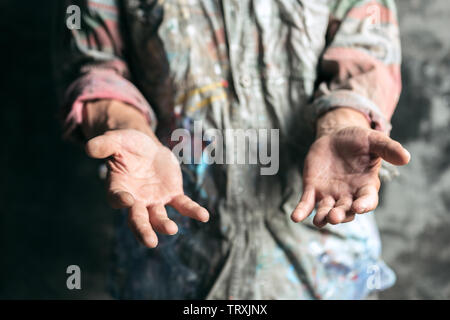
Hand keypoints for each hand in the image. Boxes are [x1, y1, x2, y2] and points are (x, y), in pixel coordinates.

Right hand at [82, 101, 208, 247]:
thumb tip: (88, 147)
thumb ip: (104, 145)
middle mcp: (136, 199)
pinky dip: (192, 211)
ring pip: (159, 217)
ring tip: (172, 230)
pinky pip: (183, 205)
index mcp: (118, 188)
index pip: (117, 198)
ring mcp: (155, 200)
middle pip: (138, 219)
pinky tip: (204, 216)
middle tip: (150, 242)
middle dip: (143, 230)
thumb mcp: (115, 140)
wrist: (146, 146)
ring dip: (165, 224)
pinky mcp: (172, 195)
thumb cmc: (126, 144)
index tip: (127, 202)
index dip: (121, 201)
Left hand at [291, 109, 409, 226]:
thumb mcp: (374, 141)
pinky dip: (301, 211)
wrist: (335, 137)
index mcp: (365, 186)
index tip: (359, 207)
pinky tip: (295, 217)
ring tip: (319, 220)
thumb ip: (388, 149)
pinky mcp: (313, 190)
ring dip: (322, 217)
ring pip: (326, 211)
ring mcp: (329, 195)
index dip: (364, 205)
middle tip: (334, 216)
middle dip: (340, 215)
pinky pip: (307, 204)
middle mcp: (348, 195)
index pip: (367, 201)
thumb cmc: (358, 141)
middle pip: (345, 211)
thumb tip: (406, 158)